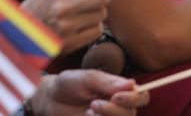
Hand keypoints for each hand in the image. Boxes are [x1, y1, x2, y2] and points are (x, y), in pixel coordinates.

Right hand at [21, 0, 111, 53]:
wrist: (19, 35)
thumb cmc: (39, 6)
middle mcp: (63, 7)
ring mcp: (67, 26)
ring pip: (102, 14)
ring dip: (96, 13)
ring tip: (83, 13)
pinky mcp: (71, 43)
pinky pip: (97, 31)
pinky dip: (93, 28)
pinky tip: (81, 26)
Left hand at [30, 70, 148, 115]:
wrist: (48, 100)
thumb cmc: (69, 84)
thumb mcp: (87, 78)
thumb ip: (108, 82)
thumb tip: (132, 85)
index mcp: (120, 91)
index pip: (141, 97)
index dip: (134, 98)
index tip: (116, 96)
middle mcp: (118, 107)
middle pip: (132, 114)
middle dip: (114, 110)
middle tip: (93, 104)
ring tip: (89, 111)